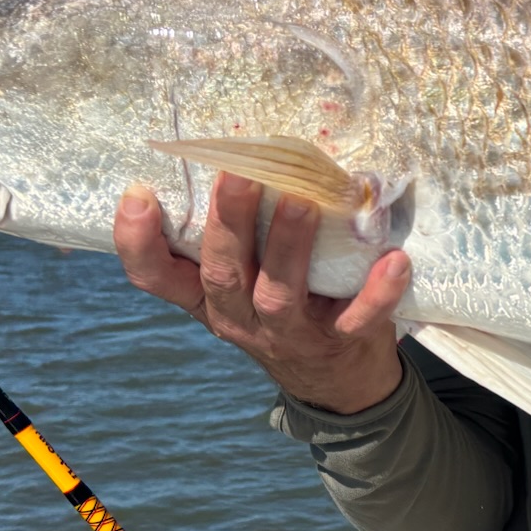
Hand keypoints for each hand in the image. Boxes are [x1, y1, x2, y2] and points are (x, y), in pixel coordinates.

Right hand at [113, 173, 411, 414]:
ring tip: (302, 202)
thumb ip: (236, 234)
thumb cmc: (284, 306)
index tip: (136, 193)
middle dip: (227, 224)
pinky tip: (394, 261)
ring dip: (289, 247)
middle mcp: (240, 317)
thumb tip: (238, 150)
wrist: (337, 380)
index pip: (157, 277)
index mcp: (208, 298)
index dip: (138, 241)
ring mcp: (291, 333)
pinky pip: (358, 319)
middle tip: (236, 174)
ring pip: (279, 294)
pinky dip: (377, 292)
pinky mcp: (342, 341)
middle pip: (222, 274)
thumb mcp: (245, 279)